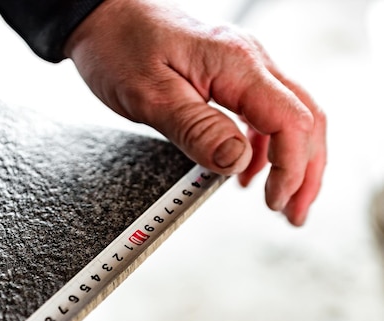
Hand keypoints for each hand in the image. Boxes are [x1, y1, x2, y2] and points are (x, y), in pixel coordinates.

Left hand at [64, 0, 325, 225]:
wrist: (103, 16)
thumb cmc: (119, 46)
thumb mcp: (150, 95)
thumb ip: (196, 129)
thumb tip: (237, 162)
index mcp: (236, 64)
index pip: (290, 121)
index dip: (291, 168)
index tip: (274, 201)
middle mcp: (249, 60)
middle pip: (306, 119)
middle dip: (307, 171)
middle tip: (294, 212)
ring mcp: (242, 65)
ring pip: (291, 115)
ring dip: (293, 159)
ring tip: (280, 199)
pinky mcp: (229, 73)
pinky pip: (263, 111)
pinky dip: (265, 145)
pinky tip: (248, 169)